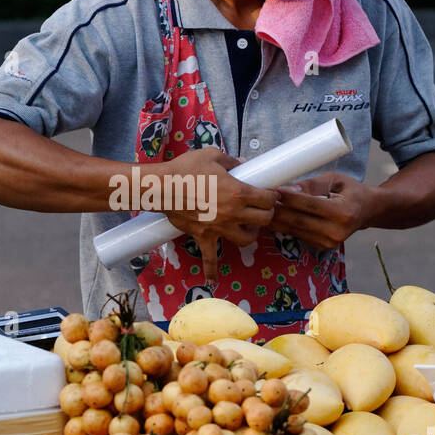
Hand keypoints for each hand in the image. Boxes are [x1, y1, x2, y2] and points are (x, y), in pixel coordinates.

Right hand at [142, 147, 276, 281]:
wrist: (162, 187)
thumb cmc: (186, 169)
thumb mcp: (212, 155)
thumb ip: (232, 161)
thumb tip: (244, 164)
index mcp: (238, 192)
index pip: (268, 199)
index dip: (272, 196)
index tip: (269, 194)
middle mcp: (233, 212)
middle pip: (264, 220)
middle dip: (266, 214)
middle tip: (261, 208)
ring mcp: (219, 227)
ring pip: (246, 239)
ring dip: (251, 234)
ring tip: (247, 227)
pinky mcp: (204, 236)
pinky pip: (210, 258)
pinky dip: (211, 269)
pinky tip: (213, 279)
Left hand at [269, 171, 376, 251]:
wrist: (366, 211)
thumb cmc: (350, 191)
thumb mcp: (335, 180)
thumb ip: (312, 185)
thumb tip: (289, 189)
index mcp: (343, 212)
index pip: (310, 205)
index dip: (290, 198)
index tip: (273, 190)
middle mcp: (336, 231)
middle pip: (298, 220)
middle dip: (277, 210)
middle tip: (260, 199)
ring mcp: (329, 242)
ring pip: (295, 230)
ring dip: (276, 220)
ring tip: (261, 208)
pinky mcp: (321, 247)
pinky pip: (298, 235)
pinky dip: (284, 226)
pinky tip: (273, 217)